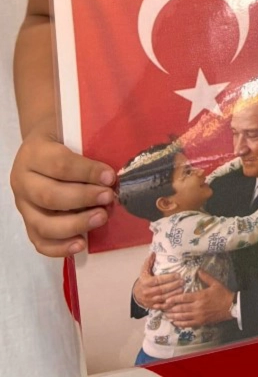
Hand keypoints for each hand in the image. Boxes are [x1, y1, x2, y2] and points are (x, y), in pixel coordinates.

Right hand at [9, 118, 115, 256]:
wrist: (41, 146)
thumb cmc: (62, 137)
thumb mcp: (71, 131)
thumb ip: (88, 148)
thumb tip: (114, 174)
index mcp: (34, 153)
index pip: (60, 165)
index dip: (87, 172)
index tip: (110, 177)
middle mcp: (22, 181)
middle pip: (50, 196)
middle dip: (83, 199)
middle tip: (109, 197)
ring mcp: (23, 205)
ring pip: (43, 224)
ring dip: (76, 224)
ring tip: (101, 218)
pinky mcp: (27, 223)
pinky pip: (40, 242)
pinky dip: (60, 247)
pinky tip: (82, 244)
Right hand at [133, 253, 182, 309]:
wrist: (137, 295)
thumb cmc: (143, 280)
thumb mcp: (144, 271)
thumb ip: (149, 262)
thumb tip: (153, 253)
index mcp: (146, 282)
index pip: (158, 280)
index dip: (169, 278)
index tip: (178, 275)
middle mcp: (148, 292)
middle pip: (162, 289)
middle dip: (173, 285)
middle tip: (182, 281)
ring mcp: (151, 300)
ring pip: (163, 298)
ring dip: (174, 294)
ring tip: (182, 289)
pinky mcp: (154, 307)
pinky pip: (163, 306)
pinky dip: (170, 304)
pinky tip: (177, 300)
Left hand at [165, 270, 234, 327]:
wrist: (231, 307)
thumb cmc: (222, 294)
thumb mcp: (215, 283)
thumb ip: (205, 276)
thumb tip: (198, 269)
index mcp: (200, 296)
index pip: (184, 298)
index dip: (174, 299)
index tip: (166, 300)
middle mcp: (197, 307)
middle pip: (181, 309)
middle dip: (171, 309)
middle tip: (162, 308)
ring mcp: (198, 316)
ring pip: (183, 317)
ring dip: (174, 317)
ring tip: (166, 316)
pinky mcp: (201, 322)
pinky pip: (188, 324)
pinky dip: (180, 324)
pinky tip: (175, 323)